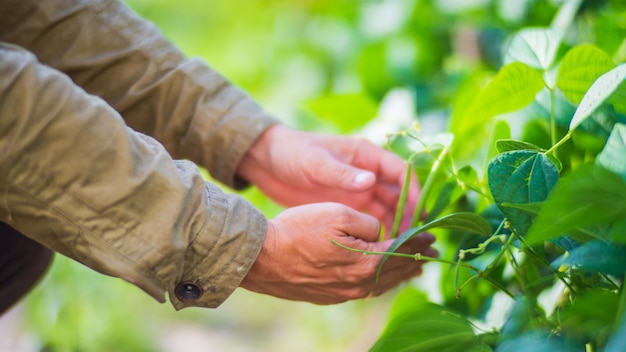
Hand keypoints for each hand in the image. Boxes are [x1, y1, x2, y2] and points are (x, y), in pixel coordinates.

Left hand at [237, 125, 419, 231]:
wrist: (267, 163)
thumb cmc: (292, 154)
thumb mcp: (315, 163)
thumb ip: (341, 173)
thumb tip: (370, 181)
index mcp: (365, 154)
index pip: (400, 172)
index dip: (413, 193)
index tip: (418, 215)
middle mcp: (367, 171)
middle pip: (398, 193)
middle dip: (408, 214)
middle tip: (413, 239)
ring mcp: (358, 188)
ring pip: (387, 208)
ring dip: (396, 224)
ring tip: (401, 247)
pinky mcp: (347, 203)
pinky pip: (371, 218)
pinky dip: (379, 230)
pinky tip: (381, 247)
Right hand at [239, 203, 436, 303]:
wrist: (261, 257)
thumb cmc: (298, 230)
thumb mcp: (338, 213)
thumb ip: (368, 222)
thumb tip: (379, 232)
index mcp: (367, 261)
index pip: (403, 250)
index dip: (419, 240)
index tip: (432, 234)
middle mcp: (360, 283)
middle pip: (397, 271)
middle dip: (416, 259)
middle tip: (430, 251)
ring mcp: (344, 293)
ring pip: (382, 283)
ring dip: (400, 273)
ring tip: (412, 267)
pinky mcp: (330, 296)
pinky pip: (364, 289)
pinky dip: (379, 280)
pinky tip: (379, 276)